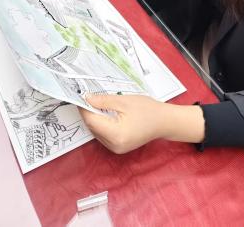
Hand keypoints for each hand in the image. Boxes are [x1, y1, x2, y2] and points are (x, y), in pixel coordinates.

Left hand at [80, 94, 204, 153]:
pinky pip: (103, 134)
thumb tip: (86, 98)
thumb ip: (103, 100)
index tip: (79, 95)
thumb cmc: (147, 109)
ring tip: (98, 103)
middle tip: (88, 96)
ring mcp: (116, 149)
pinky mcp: (118, 147)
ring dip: (95, 117)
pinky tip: (106, 113)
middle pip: (93, 127)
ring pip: (96, 131)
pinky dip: (102, 123)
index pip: (91, 121)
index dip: (84, 108)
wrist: (164, 121)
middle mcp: (113, 145)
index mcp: (116, 134)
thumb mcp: (124, 101)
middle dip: (89, 112)